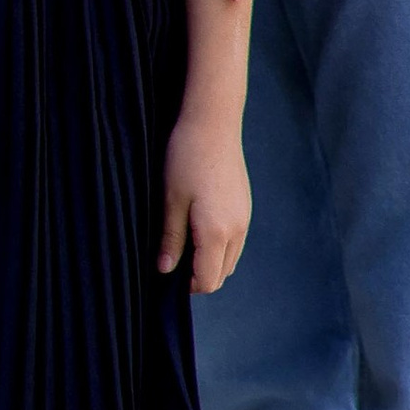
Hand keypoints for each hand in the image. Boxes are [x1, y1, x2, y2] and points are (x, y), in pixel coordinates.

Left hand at [158, 101, 250, 294]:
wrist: (213, 124)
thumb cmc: (186, 158)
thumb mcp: (171, 200)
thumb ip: (170, 239)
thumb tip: (165, 269)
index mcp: (217, 232)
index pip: (208, 281)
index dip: (187, 286)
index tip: (167, 273)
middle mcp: (237, 230)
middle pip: (221, 274)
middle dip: (198, 275)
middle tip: (172, 258)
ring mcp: (245, 218)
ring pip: (229, 258)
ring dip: (209, 260)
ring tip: (183, 241)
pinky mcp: (245, 207)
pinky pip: (234, 240)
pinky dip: (218, 245)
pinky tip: (198, 225)